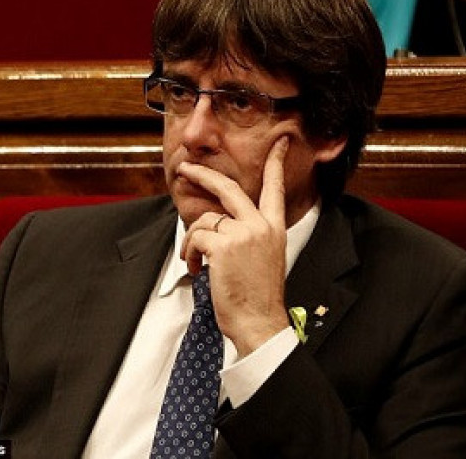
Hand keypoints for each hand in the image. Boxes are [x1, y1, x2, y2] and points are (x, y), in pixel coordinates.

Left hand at [178, 136, 290, 356]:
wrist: (259, 322)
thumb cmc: (258, 297)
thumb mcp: (265, 259)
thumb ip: (251, 236)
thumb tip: (220, 226)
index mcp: (275, 228)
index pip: (275, 188)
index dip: (276, 163)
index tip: (279, 143)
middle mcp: (261, 226)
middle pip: (229, 188)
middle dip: (203, 175)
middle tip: (186, 168)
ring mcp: (243, 234)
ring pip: (204, 220)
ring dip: (192, 241)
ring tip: (194, 261)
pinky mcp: (223, 246)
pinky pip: (195, 237)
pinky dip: (188, 253)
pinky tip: (195, 269)